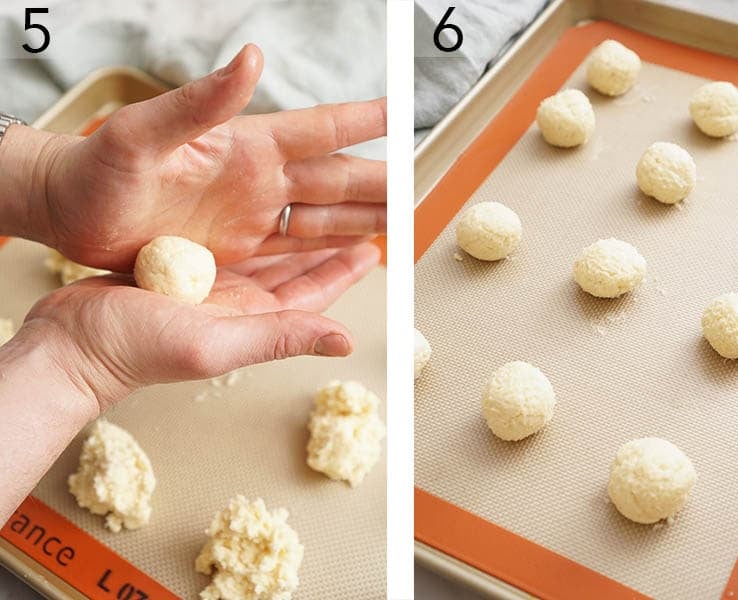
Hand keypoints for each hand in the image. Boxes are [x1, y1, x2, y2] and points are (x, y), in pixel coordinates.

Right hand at [22, 242, 378, 411]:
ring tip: (323, 206)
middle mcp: (241, 304)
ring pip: (269, 254)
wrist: (73, 341)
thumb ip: (279, 338)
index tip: (376, 244)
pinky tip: (263, 209)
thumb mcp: (215, 342)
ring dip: (296, 233)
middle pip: (298, 270)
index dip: (346, 268)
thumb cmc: (135, 349)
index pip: (315, 293)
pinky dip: (251, 227)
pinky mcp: (186, 270)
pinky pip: (231, 243)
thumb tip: (344, 342)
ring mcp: (215, 288)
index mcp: (256, 322)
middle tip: (357, 214)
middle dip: (330, 244)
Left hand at [39, 44, 385, 270]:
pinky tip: (353, 250)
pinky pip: (296, 247)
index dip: (363, 122)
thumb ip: (200, 103)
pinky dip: (329, 249)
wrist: (71, 213)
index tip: (406, 115)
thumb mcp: (143, 136)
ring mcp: (251, 213)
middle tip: (418, 189)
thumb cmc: (97, 171)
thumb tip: (251, 59)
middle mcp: (257, 179)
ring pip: (323, 215)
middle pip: (336, 179)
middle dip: (379, 184)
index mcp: (244, 146)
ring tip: (400, 222)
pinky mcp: (239, 246)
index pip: (318, 129)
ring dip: (362, 219)